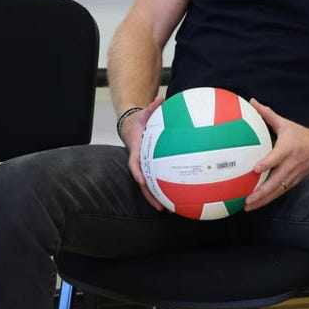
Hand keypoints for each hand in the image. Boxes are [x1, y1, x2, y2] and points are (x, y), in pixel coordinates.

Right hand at [123, 95, 165, 210]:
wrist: (131, 127)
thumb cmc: (138, 121)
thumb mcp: (144, 113)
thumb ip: (152, 107)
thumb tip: (161, 98)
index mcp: (136, 150)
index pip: (134, 163)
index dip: (137, 172)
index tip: (141, 180)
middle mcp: (139, 162)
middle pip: (142, 182)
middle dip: (150, 195)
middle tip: (161, 207)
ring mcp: (144, 167)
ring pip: (149, 185)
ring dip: (157, 197)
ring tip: (168, 210)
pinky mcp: (150, 168)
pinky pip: (157, 179)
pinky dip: (164, 188)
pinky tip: (177, 196)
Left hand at [242, 99, 308, 211]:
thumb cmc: (300, 136)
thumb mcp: (285, 124)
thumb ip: (267, 115)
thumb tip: (252, 102)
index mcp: (287, 150)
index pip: (276, 158)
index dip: (267, 164)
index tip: (255, 169)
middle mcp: (290, 165)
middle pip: (275, 182)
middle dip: (261, 192)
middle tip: (247, 199)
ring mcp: (292, 176)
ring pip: (276, 191)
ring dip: (263, 200)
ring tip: (248, 207)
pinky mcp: (293, 182)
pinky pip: (279, 193)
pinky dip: (268, 200)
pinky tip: (256, 205)